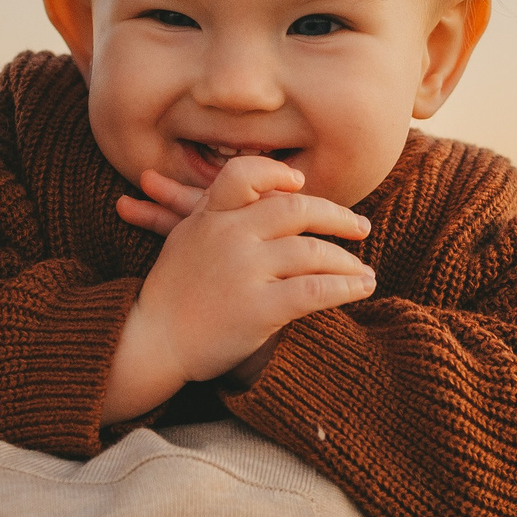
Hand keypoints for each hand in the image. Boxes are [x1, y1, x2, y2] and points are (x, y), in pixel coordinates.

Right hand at [101, 157, 373, 422]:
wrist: (152, 342)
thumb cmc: (173, 292)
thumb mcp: (186, 236)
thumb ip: (220, 210)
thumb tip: (263, 190)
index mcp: (211, 215)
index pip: (245, 174)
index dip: (277, 174)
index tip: (301, 184)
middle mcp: (229, 235)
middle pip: (297, 209)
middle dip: (337, 218)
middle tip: (361, 227)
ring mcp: (244, 270)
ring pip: (313, 252)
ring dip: (348, 261)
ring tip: (364, 271)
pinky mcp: (259, 307)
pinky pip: (316, 290)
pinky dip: (346, 287)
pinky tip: (361, 288)